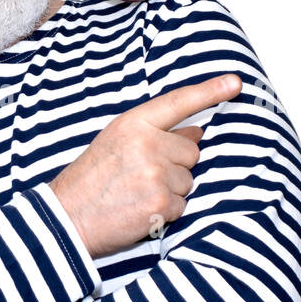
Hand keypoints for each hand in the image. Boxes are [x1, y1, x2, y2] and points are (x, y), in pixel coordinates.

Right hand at [51, 73, 241, 257]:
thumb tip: (196, 131)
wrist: (65, 219)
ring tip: (136, 194)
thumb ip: (153, 133)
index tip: (235, 82)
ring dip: (170, 191)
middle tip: (139, 177)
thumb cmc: (90, 181)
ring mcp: (156, 173)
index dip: (210, 90)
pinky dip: (166, 212)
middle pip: (192, 151)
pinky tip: (140, 211)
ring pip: (188, 180)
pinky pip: (183, 206)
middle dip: (175, 165)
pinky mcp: (162, 202)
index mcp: (133, 123)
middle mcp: (147, 143)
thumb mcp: (115, 142)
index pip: (179, 102)